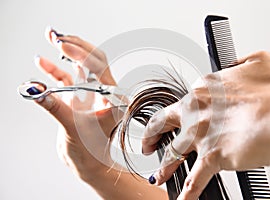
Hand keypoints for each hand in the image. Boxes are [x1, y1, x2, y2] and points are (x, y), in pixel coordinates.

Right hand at [32, 28, 166, 199]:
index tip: (63, 45)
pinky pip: (68, 81)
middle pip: (92, 60)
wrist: (90, 165)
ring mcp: (91, 95)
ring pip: (81, 67)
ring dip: (66, 53)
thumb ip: (54, 107)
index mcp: (112, 97)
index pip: (98, 65)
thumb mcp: (72, 127)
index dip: (81, 52)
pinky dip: (55, 71)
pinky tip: (42, 63)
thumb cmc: (91, 152)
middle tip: (58, 36)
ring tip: (51, 36)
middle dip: (75, 46)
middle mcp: (104, 92)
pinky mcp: (79, 100)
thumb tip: (36, 90)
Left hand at [142, 51, 269, 199]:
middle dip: (151, 136)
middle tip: (148, 145)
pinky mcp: (212, 157)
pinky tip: (182, 199)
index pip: (181, 103)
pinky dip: (187, 193)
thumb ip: (238, 63)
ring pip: (172, 153)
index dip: (177, 113)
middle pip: (162, 124)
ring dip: (164, 167)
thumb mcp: (256, 62)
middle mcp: (195, 112)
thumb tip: (233, 67)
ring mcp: (200, 135)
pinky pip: (194, 180)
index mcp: (203, 91)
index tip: (176, 120)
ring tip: (159, 176)